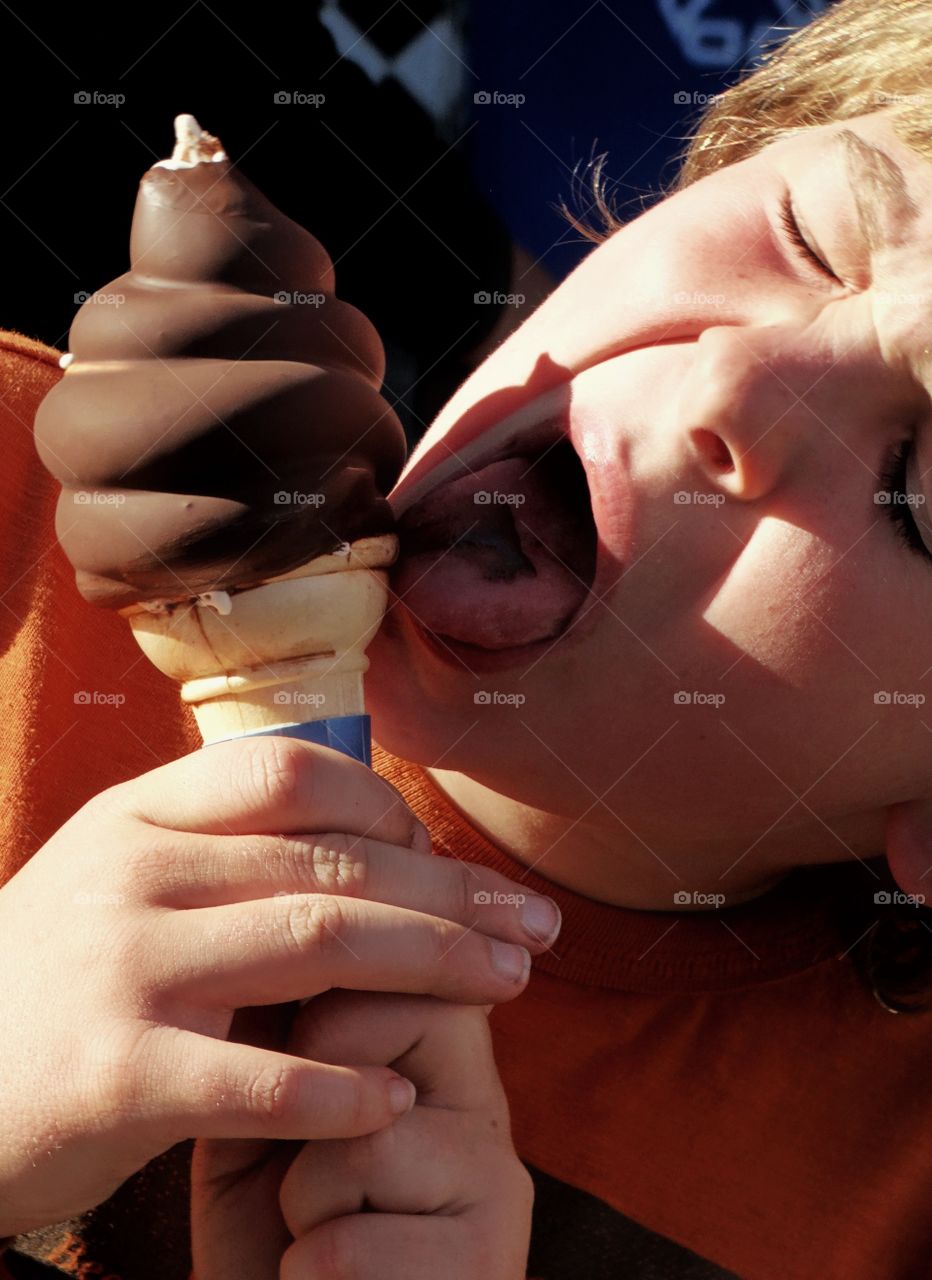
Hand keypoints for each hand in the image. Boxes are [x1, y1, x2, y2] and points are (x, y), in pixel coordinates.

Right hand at [0, 736, 556, 1236]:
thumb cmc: (49, 980)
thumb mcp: (115, 879)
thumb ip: (219, 849)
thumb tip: (366, 838)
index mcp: (139, 815)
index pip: (295, 774)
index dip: (390, 809)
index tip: (450, 859)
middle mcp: (134, 872)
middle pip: (332, 862)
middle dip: (451, 894)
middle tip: (533, 924)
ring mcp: (123, 968)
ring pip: (316, 945)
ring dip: (432, 966)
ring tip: (508, 985)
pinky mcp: (117, 1076)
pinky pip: (262, 1078)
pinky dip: (345, 1090)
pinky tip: (399, 1100)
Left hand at [192, 992, 533, 1279]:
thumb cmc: (271, 1223)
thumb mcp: (270, 1108)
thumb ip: (290, 1022)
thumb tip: (281, 916)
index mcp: (441, 1050)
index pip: (398, 959)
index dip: (319, 1009)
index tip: (299, 1066)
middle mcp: (485, 1102)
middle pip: (401, 1015)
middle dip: (316, 1077)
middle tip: (299, 1152)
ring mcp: (496, 1183)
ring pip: (368, 1141)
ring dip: (300, 1197)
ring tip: (312, 1229)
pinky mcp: (486, 1263)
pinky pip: (350, 1247)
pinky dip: (304, 1271)